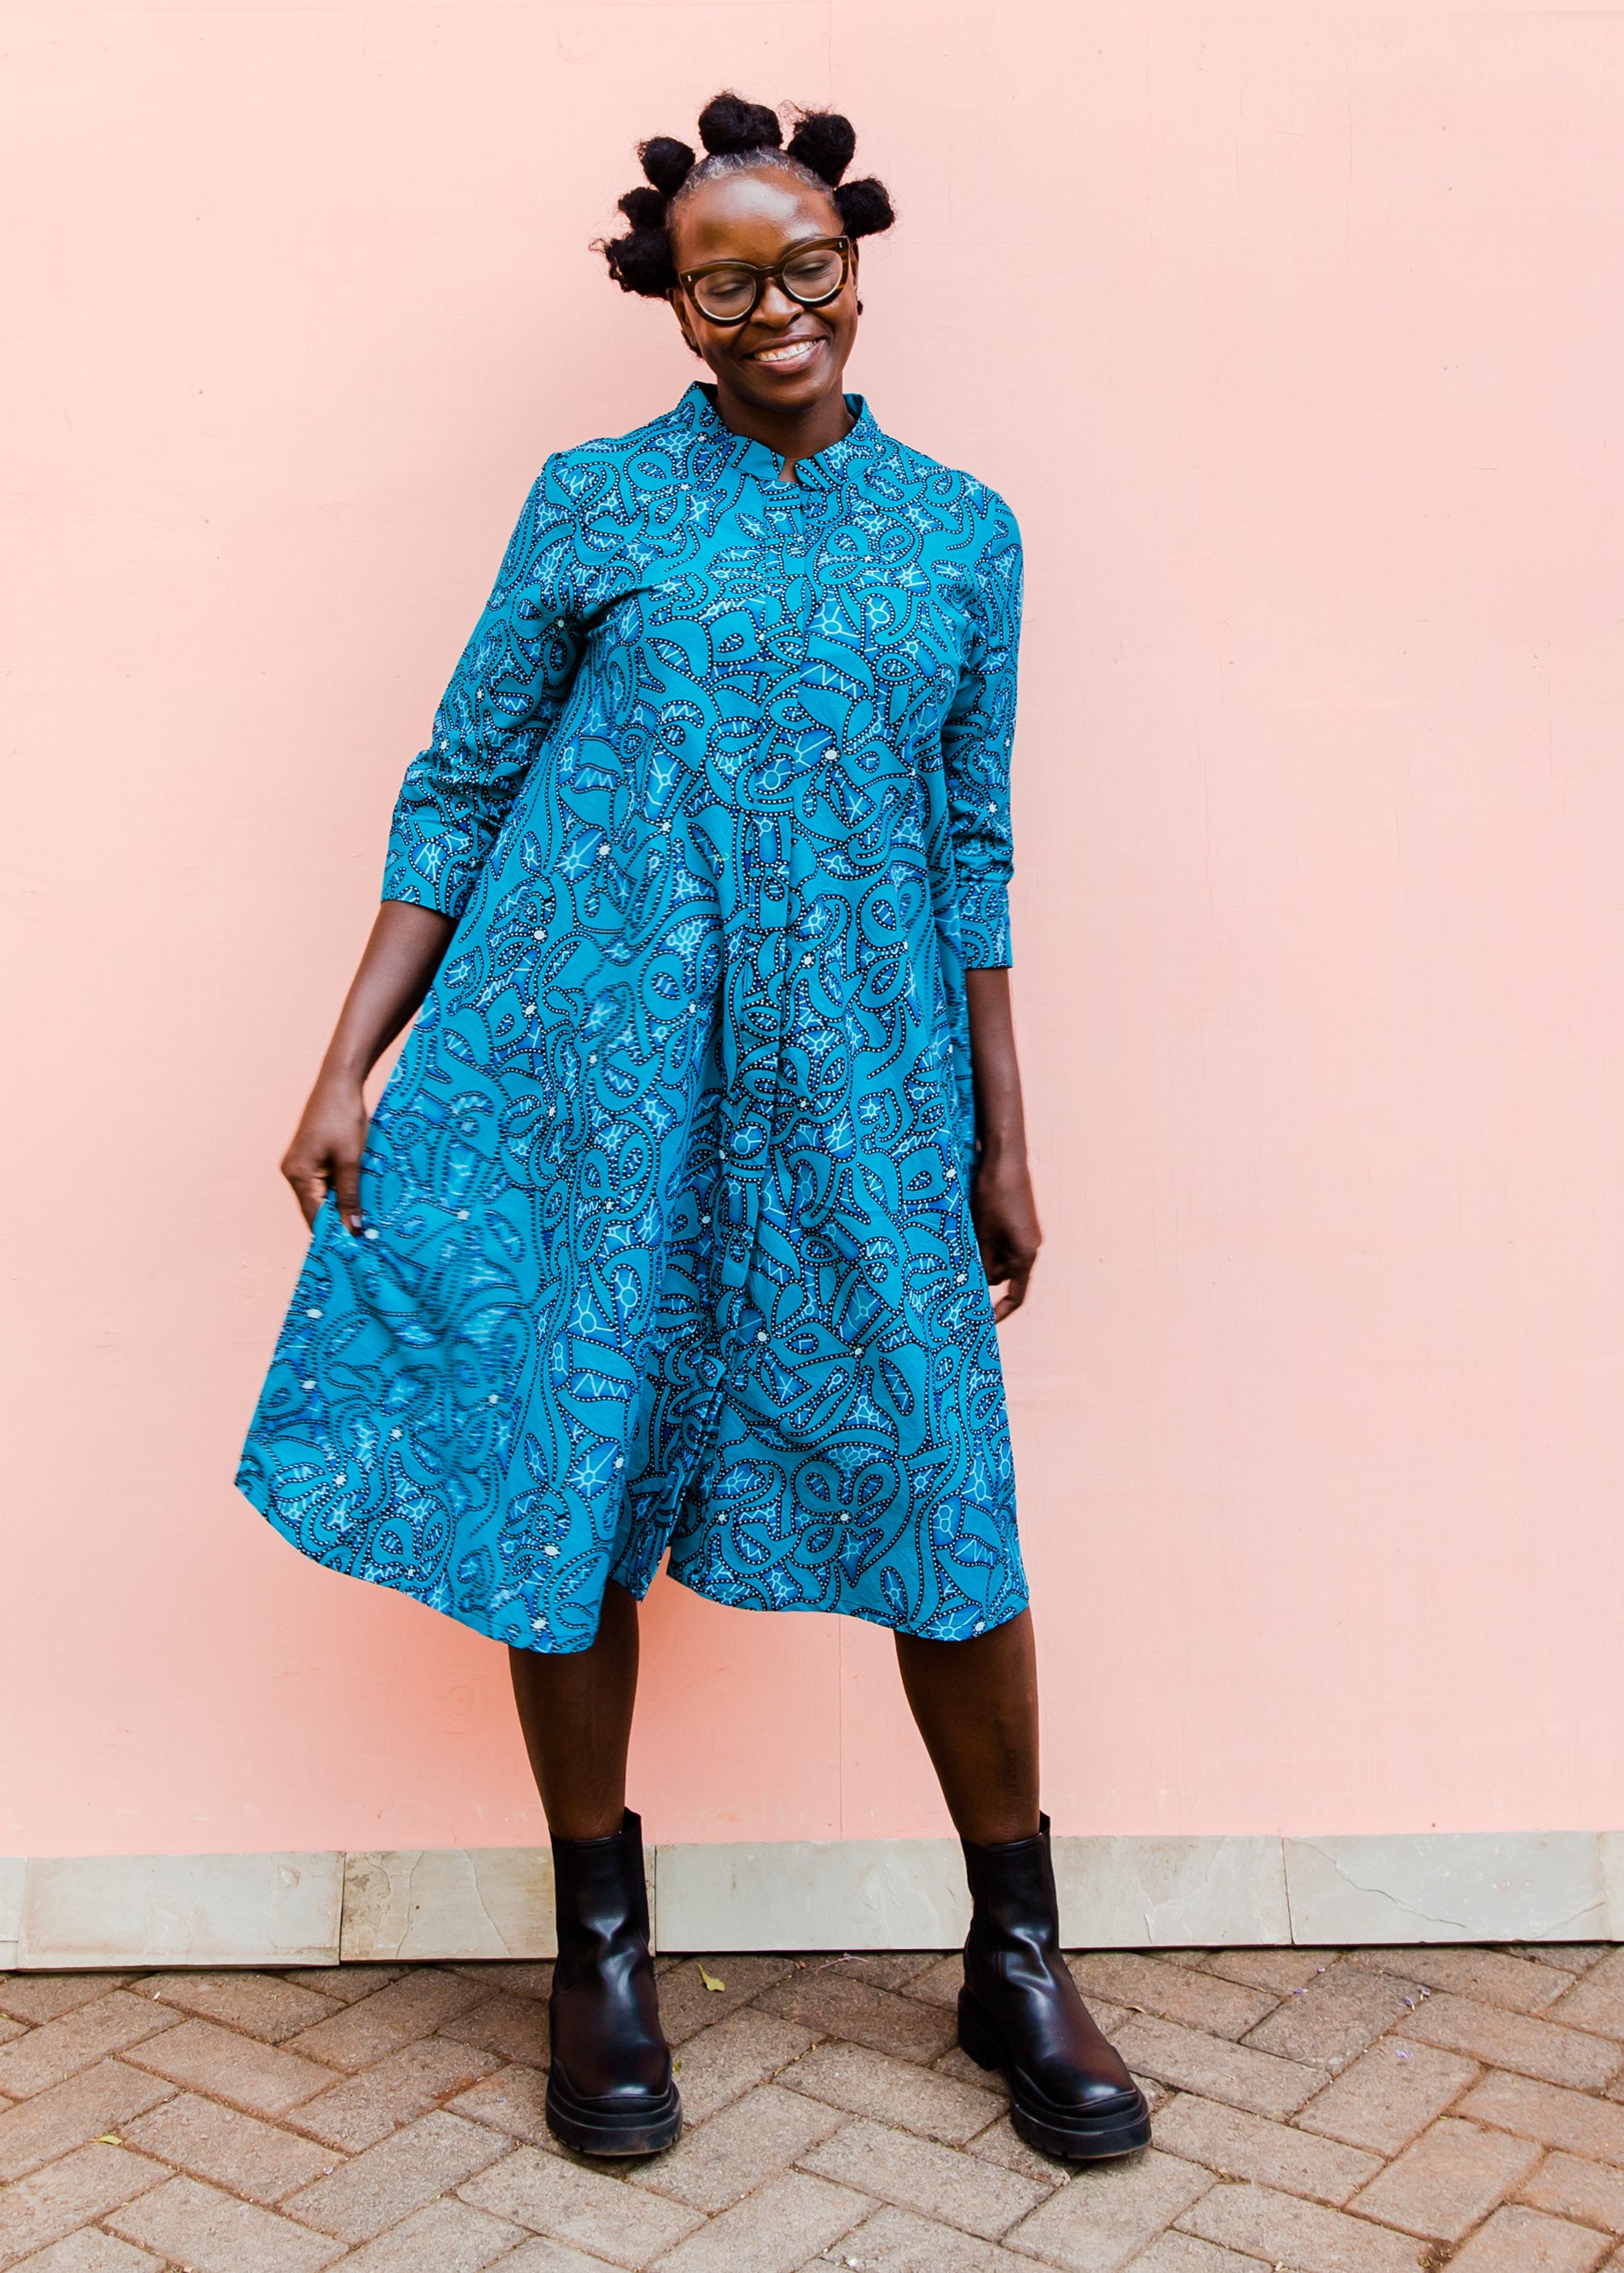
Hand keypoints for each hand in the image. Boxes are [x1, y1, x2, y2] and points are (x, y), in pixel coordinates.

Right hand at [281, 1073, 369, 1230]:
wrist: (340, 1082)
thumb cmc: (344, 1119)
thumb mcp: (351, 1161)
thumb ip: (350, 1197)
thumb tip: (352, 1230)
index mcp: (297, 1175)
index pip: (314, 1216)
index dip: (332, 1234)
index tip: (353, 1251)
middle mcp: (293, 1172)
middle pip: (315, 1208)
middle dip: (337, 1222)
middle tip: (363, 1240)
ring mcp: (300, 1164)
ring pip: (321, 1196)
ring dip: (340, 1207)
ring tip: (363, 1222)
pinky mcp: (310, 1156)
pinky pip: (324, 1182)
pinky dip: (340, 1191)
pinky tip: (358, 1198)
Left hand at [971, 1148, 1041, 1320]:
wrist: (1004, 1158)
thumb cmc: (994, 1197)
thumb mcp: (982, 1234)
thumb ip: (982, 1263)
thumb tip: (978, 1286)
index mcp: (1026, 1254)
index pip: (1016, 1294)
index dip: (1001, 1311)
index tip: (986, 1323)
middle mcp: (1029, 1245)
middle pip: (1004, 1274)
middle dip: (981, 1277)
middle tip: (954, 1281)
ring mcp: (1023, 1231)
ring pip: (998, 1256)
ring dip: (979, 1258)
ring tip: (955, 1255)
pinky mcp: (1015, 1219)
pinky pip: (999, 1241)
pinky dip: (983, 1244)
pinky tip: (963, 1237)